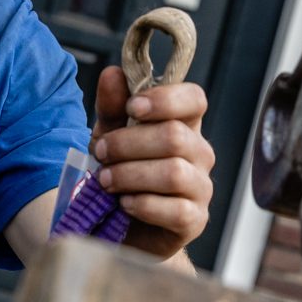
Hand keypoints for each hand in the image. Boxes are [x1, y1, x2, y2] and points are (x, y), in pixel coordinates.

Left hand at [91, 65, 215, 259]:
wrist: (119, 227)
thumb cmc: (121, 174)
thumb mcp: (109, 136)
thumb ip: (111, 107)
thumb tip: (113, 74)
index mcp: (184, 125)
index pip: (194, 99)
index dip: (166, 99)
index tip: (133, 108)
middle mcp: (199, 153)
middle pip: (175, 135)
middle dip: (128, 143)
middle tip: (100, 153)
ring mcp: (201, 188)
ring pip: (174, 172)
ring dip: (131, 174)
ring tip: (105, 181)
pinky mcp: (195, 221)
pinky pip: (176, 209)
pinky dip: (144, 205)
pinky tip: (125, 204)